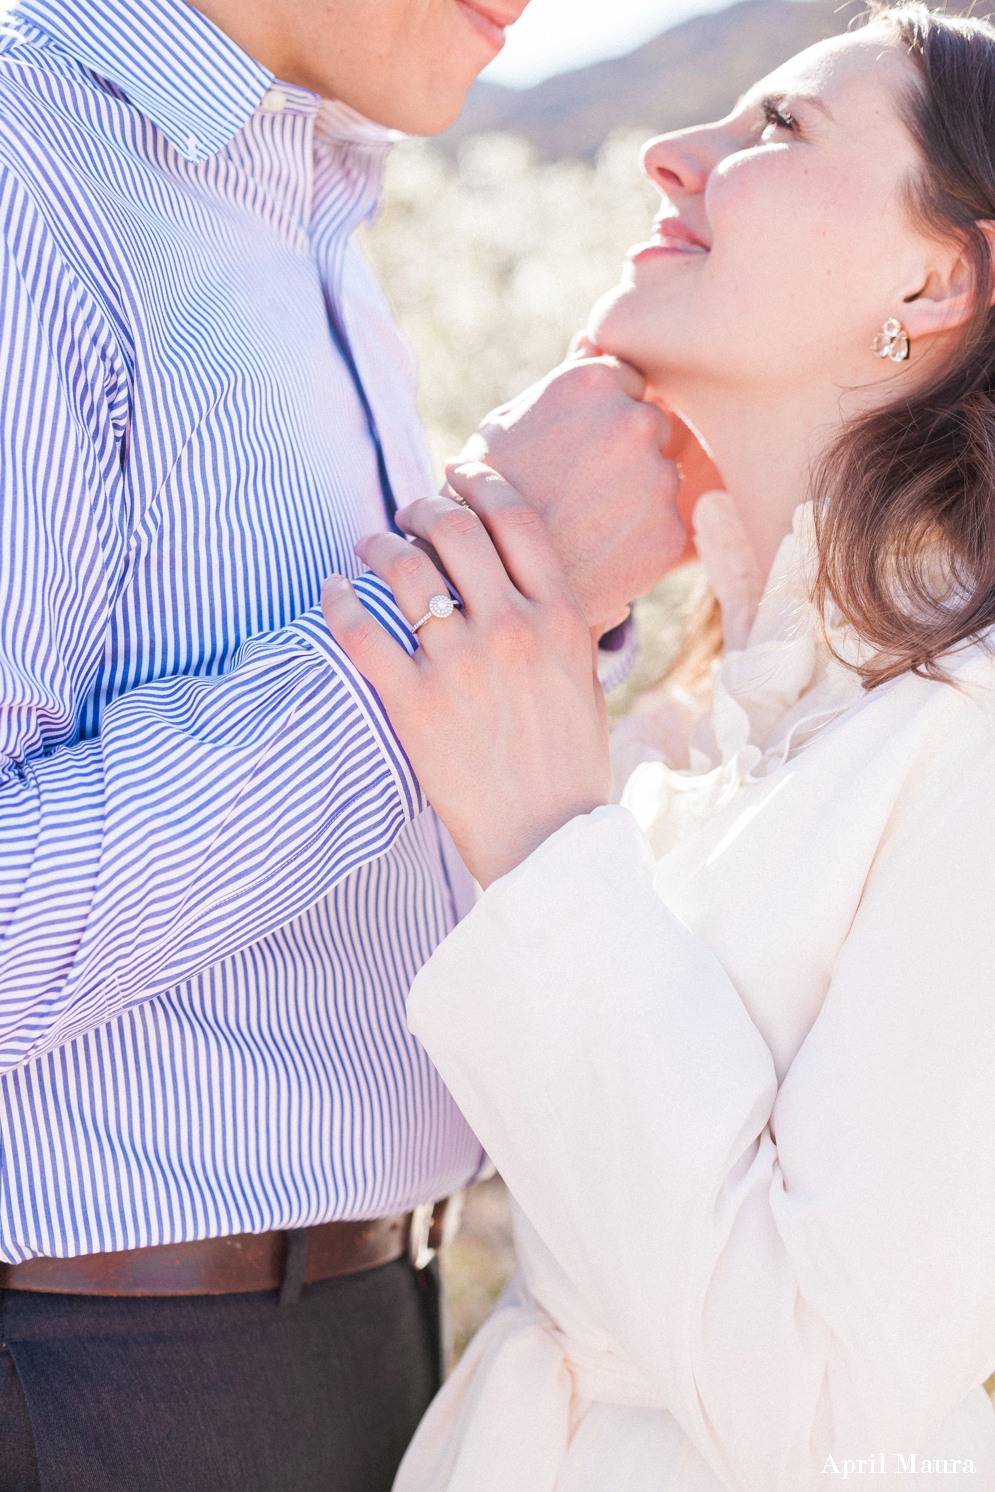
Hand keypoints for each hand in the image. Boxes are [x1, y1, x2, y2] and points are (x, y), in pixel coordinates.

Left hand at [320, 467, 609, 887]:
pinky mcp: (415, 705)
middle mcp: (512, 629)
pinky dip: (340, 600)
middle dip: (422, 508)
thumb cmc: (568, 761)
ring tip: (367, 547)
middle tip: (406, 515)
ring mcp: (461, 666)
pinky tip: (334, 591)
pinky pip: (363, 632)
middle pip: (455, 530)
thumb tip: (515, 573)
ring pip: (404, 570)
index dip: (479, 483)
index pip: (515, 520)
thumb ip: (553, 619)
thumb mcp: (581, 677)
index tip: (456, 477)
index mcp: (561, 617)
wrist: (549, 840)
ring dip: (377, 545)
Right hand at [449, 351, 684, 637]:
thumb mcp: (509, 420)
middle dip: (624, 451)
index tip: (573, 446)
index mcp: (595, 381)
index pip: (629, 381)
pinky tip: (596, 548)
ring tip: (582, 521)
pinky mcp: (668, 532)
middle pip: (652, 426)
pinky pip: (664, 524)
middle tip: (576, 487)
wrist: (481, 578)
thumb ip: (565, 378)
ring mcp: (657, 479)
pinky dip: (638, 537)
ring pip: (660, 476)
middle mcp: (635, 421)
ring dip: (634, 494)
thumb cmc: (485, 492)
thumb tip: (594, 337)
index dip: (600, 416)